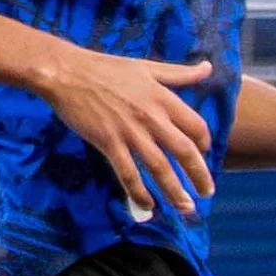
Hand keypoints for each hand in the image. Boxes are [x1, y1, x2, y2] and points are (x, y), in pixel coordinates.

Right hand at [44, 43, 215, 219]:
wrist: (67, 73)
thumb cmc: (106, 68)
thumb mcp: (148, 66)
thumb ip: (179, 73)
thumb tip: (208, 68)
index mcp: (162, 97)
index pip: (195, 125)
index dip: (203, 143)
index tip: (203, 154)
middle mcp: (151, 117)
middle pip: (183, 151)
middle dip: (199, 175)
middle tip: (207, 193)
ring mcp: (129, 132)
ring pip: (159, 167)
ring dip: (175, 191)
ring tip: (186, 208)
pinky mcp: (108, 143)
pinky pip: (128, 173)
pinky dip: (139, 192)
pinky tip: (148, 206)